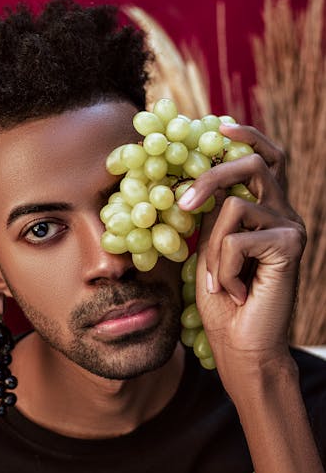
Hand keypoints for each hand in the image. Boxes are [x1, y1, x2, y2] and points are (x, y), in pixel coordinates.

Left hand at [178, 124, 305, 373]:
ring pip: (235, 205)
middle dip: (211, 178)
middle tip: (182, 206)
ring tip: (218, 281)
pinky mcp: (291, 245)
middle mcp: (285, 213)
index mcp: (269, 210)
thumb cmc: (222, 300)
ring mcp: (291, 227)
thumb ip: (211, 215)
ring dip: (213, 248)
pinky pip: (236, 238)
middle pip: (254, 165)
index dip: (246, 139)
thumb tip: (194, 178)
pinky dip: (223, 268)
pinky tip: (235, 291)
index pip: (266, 159)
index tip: (220, 126)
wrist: (241, 345)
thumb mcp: (209, 249)